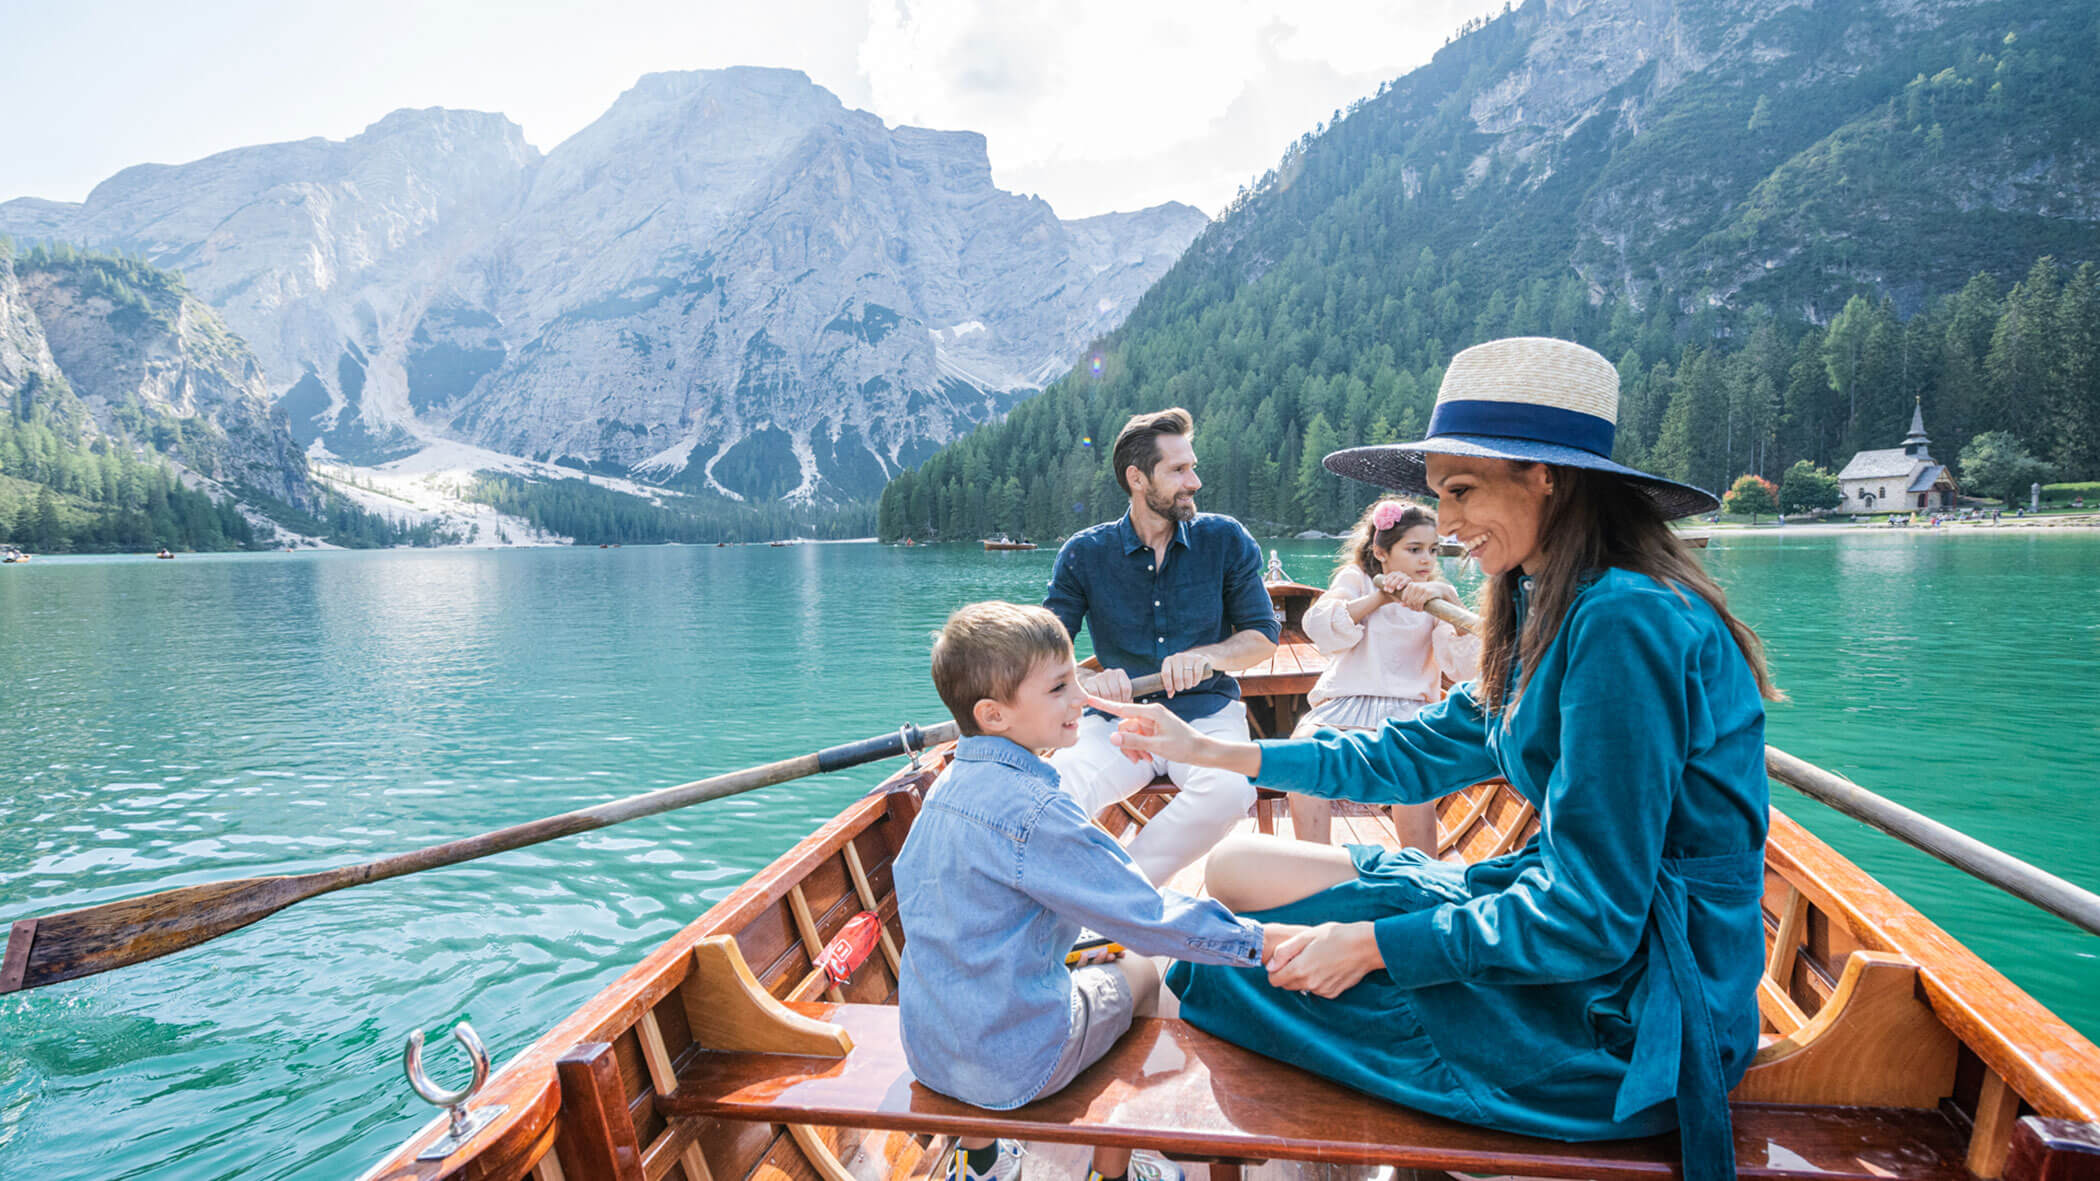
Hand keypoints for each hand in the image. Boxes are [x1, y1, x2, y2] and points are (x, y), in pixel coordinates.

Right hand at [1082, 667, 1132, 702]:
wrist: (1094, 686)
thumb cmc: (1111, 691)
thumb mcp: (1121, 692)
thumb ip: (1127, 696)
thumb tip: (1129, 703)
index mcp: (1120, 673)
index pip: (1126, 688)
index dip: (1125, 699)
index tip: (1123, 703)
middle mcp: (1109, 672)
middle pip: (1116, 692)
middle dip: (1116, 702)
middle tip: (1114, 706)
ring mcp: (1099, 676)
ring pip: (1106, 694)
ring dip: (1107, 702)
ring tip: (1107, 704)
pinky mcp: (1089, 681)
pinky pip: (1095, 694)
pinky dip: (1097, 699)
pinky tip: (1099, 700)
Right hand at [1086, 695, 1206, 764]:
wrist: (1201, 751)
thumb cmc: (1183, 746)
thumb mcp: (1157, 746)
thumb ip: (1134, 742)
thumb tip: (1112, 737)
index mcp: (1151, 712)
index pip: (1122, 708)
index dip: (1104, 704)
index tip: (1089, 698)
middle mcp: (1150, 714)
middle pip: (1124, 726)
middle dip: (1127, 744)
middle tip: (1136, 760)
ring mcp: (1151, 722)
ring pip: (1130, 734)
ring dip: (1133, 748)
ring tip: (1144, 760)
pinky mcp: (1153, 730)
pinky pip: (1137, 738)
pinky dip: (1139, 749)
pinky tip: (1148, 758)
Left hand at [1159, 650, 1212, 697]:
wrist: (1196, 658)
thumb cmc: (1181, 669)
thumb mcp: (1174, 674)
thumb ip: (1171, 684)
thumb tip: (1170, 696)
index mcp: (1168, 661)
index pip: (1166, 673)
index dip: (1168, 684)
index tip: (1170, 691)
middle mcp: (1177, 657)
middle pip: (1177, 677)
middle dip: (1179, 687)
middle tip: (1180, 689)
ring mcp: (1189, 657)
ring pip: (1187, 676)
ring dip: (1188, 685)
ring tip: (1188, 686)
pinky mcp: (1199, 659)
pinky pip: (1197, 673)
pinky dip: (1196, 681)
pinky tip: (1194, 683)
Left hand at [1266, 922, 1381, 997]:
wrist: (1365, 946)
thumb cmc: (1335, 936)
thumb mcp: (1305, 936)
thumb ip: (1283, 952)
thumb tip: (1270, 967)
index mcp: (1300, 969)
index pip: (1274, 980)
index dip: (1276, 970)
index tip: (1284, 960)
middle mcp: (1310, 984)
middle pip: (1287, 985)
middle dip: (1289, 973)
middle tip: (1302, 956)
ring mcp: (1322, 990)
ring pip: (1302, 987)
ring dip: (1304, 977)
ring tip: (1317, 959)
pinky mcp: (1333, 993)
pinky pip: (1317, 990)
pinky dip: (1317, 981)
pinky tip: (1327, 966)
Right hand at [1372, 571, 1409, 599]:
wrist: (1391, 593)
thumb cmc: (1398, 597)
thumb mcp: (1401, 599)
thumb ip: (1403, 602)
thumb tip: (1403, 604)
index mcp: (1409, 580)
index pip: (1407, 580)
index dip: (1403, 583)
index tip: (1398, 589)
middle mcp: (1404, 575)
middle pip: (1400, 578)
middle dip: (1394, 584)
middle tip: (1390, 591)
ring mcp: (1398, 574)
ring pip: (1394, 576)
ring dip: (1389, 582)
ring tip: (1385, 590)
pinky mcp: (1392, 574)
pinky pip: (1389, 575)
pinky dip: (1386, 578)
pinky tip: (1383, 582)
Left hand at [1398, 580, 1457, 610]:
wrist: (1441, 588)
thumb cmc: (1427, 592)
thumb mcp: (1417, 594)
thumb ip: (1409, 598)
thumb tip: (1401, 605)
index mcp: (1411, 585)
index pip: (1404, 598)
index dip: (1407, 604)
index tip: (1411, 607)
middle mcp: (1415, 586)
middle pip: (1409, 601)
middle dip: (1412, 607)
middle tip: (1416, 610)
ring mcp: (1422, 589)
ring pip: (1414, 602)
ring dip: (1416, 609)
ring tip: (1419, 610)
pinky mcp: (1428, 592)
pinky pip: (1420, 603)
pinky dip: (1420, 608)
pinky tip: (1422, 610)